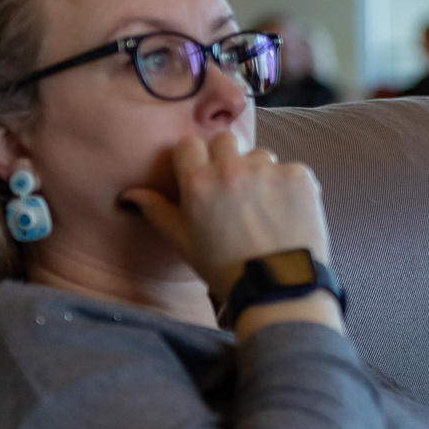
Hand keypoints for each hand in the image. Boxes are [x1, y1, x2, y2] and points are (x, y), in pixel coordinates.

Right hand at [119, 131, 331, 303]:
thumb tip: (130, 194)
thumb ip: (157, 211)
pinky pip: (290, 168)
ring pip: (260, 154)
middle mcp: (231, 169)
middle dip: (227, 159)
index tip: (203, 176)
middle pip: (225, 141)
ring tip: (263, 207)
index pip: (189, 144)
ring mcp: (268, 170)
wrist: (277, 288)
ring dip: (259, 172)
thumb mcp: (183, 242)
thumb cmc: (225, 268)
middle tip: (234, 190)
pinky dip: (289, 186)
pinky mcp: (299, 176)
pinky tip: (287, 213)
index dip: (196, 159)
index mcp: (198, 183)